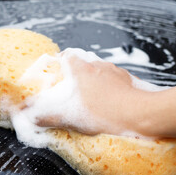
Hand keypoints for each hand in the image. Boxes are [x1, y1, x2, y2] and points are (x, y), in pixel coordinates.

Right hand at [35, 56, 149, 135]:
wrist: (144, 116)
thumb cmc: (107, 113)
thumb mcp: (71, 118)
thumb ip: (47, 116)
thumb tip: (30, 117)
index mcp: (81, 69)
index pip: (66, 56)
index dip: (59, 64)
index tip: (55, 74)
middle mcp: (99, 65)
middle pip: (83, 65)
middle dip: (76, 78)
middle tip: (71, 92)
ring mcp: (117, 73)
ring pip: (100, 73)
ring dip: (95, 84)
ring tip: (91, 101)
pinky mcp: (131, 82)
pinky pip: (116, 83)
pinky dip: (111, 92)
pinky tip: (110, 106)